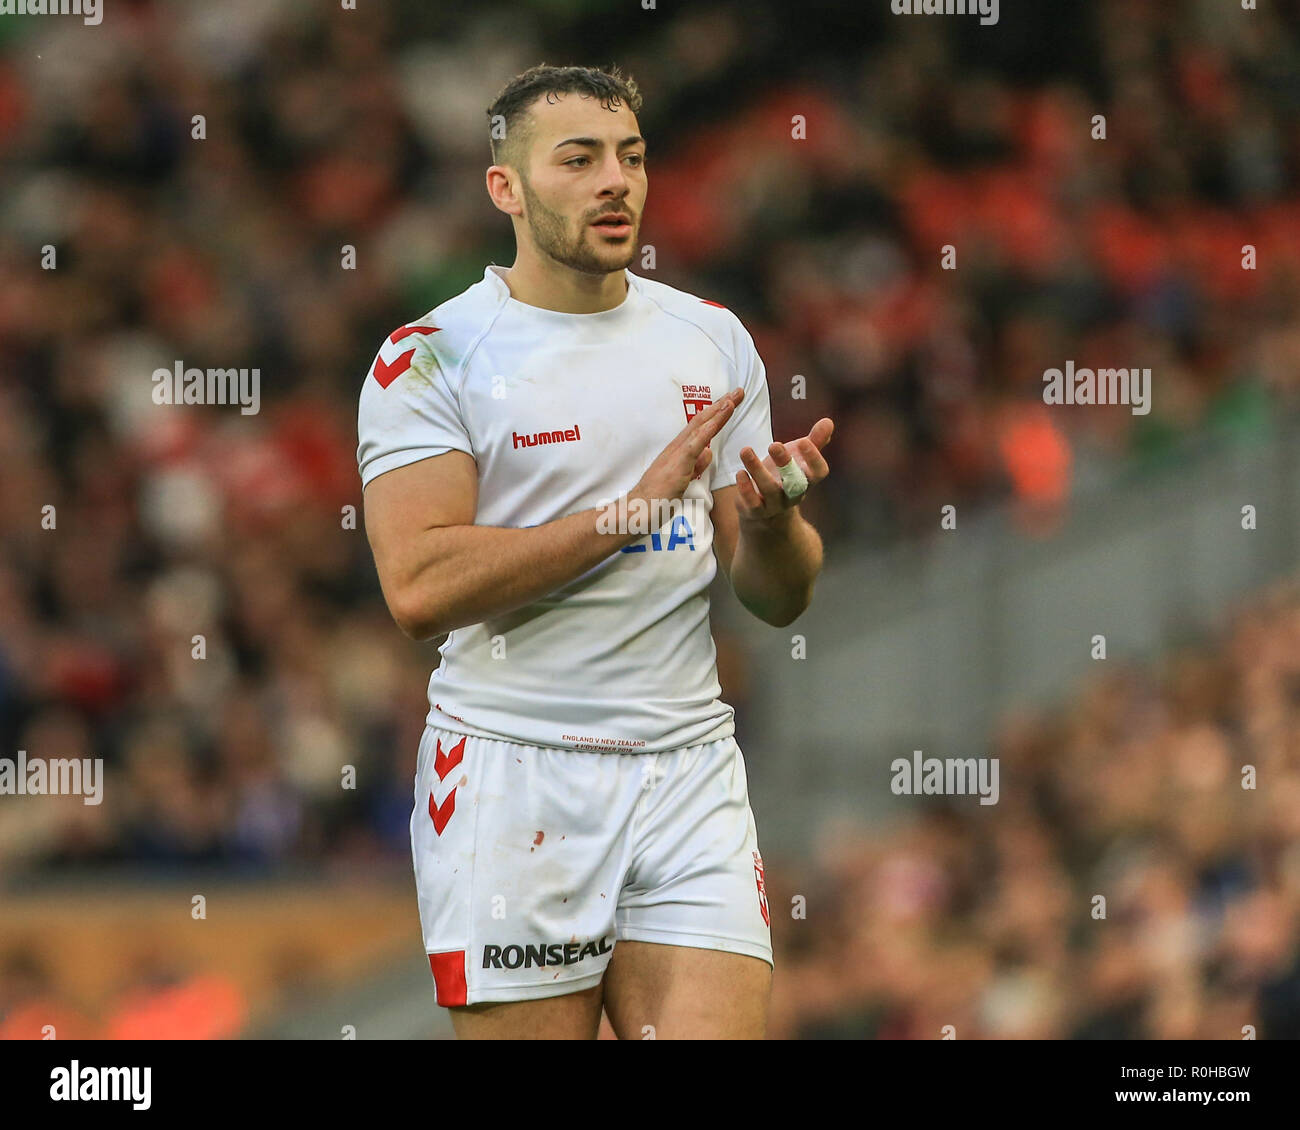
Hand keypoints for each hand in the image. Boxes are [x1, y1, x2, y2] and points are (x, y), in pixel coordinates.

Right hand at [629, 387, 744, 522]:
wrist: (637, 511)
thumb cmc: (657, 498)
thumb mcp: (682, 479)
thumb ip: (695, 465)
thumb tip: (708, 451)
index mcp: (679, 451)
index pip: (701, 427)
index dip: (717, 413)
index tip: (731, 401)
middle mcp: (677, 447)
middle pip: (702, 421)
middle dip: (721, 405)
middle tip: (739, 391)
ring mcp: (676, 455)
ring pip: (699, 428)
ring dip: (717, 413)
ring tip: (732, 399)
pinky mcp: (677, 466)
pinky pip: (694, 445)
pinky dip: (707, 430)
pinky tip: (717, 421)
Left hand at [735, 418, 833, 525]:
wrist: (766, 508)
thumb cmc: (785, 475)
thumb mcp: (798, 457)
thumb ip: (814, 440)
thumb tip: (828, 422)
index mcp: (807, 479)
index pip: (818, 472)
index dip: (814, 458)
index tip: (804, 441)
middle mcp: (794, 494)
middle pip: (795, 482)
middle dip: (785, 463)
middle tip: (774, 445)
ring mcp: (775, 504)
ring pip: (769, 489)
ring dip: (757, 469)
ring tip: (745, 450)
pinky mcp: (756, 510)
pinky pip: (752, 503)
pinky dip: (745, 488)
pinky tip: (740, 472)